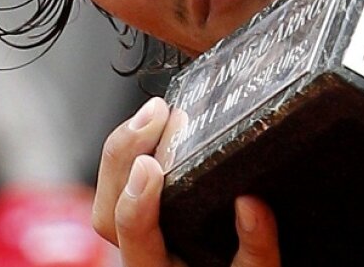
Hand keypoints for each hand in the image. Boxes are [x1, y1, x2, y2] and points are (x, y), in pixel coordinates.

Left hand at [92, 97, 281, 266]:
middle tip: (156, 115)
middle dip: (123, 155)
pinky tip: (161, 123)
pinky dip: (139, 147)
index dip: (136, 203)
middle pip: (107, 210)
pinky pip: (126, 180)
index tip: (150, 166)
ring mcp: (140, 232)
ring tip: (158, 110)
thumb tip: (250, 203)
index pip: (134, 239)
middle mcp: (142, 255)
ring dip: (127, 146)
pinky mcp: (148, 210)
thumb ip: (256, 250)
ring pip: (109, 192)